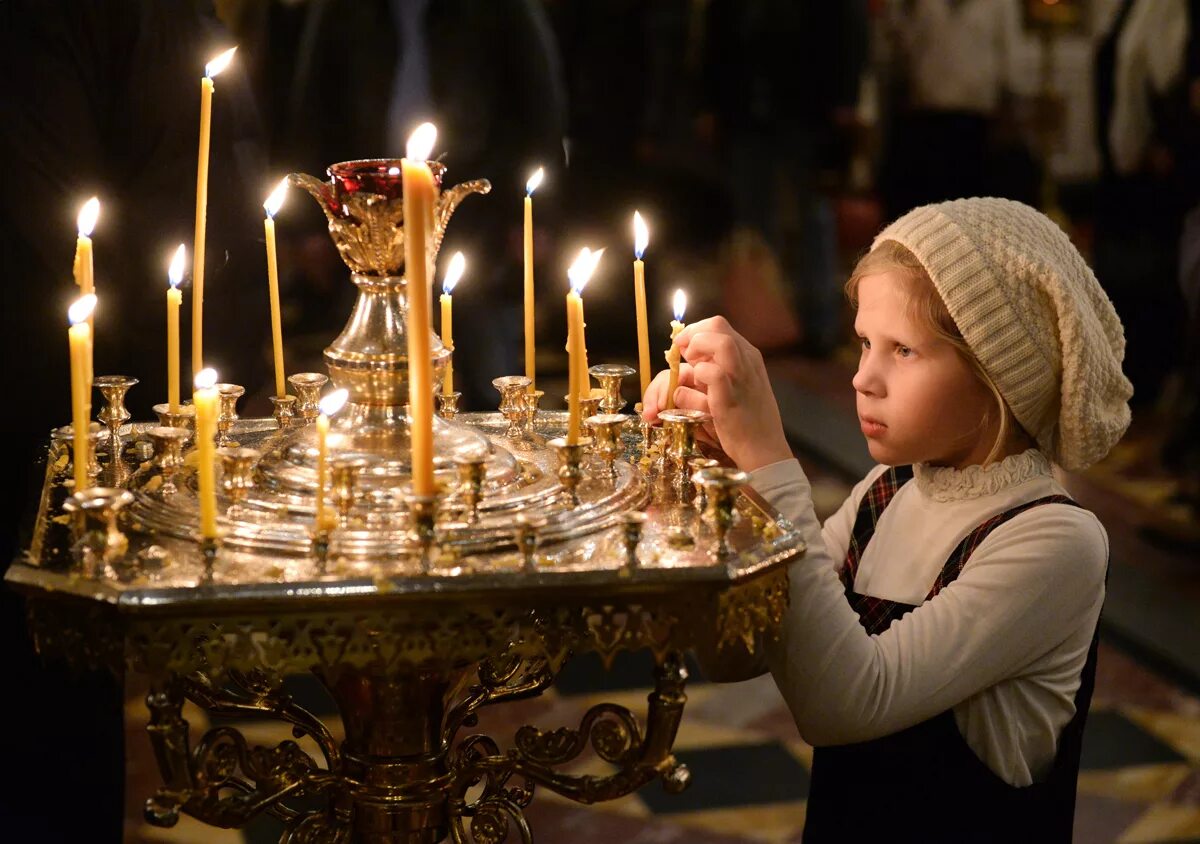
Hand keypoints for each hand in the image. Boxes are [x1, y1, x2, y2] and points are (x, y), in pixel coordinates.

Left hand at [641, 316, 791, 471]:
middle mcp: (747, 362)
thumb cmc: (747, 420)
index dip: (695, 331)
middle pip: (718, 325)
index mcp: (749, 356)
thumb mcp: (737, 386)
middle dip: (692, 335)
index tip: (682, 347)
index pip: (718, 325)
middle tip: (682, 354)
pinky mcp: (731, 398)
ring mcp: (742, 379)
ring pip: (721, 342)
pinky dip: (698, 376)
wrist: (765, 450)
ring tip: (690, 365)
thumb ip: (717, 367)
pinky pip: (712, 374)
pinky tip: (697, 388)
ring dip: (698, 349)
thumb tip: (691, 354)